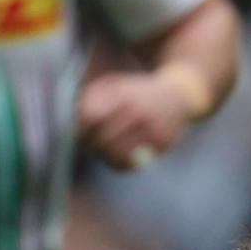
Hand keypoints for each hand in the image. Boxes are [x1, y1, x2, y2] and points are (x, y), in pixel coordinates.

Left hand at [78, 68, 194, 169]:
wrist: (177, 95)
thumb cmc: (136, 92)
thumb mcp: (114, 85)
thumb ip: (92, 98)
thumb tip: (72, 119)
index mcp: (123, 94)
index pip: (91, 117)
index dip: (80, 128)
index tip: (77, 132)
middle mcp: (138, 111)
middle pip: (102, 137)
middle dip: (90, 144)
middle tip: (86, 146)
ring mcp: (152, 128)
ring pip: (116, 153)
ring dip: (103, 156)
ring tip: (99, 153)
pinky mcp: (162, 143)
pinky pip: (133, 162)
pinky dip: (119, 164)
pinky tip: (114, 160)